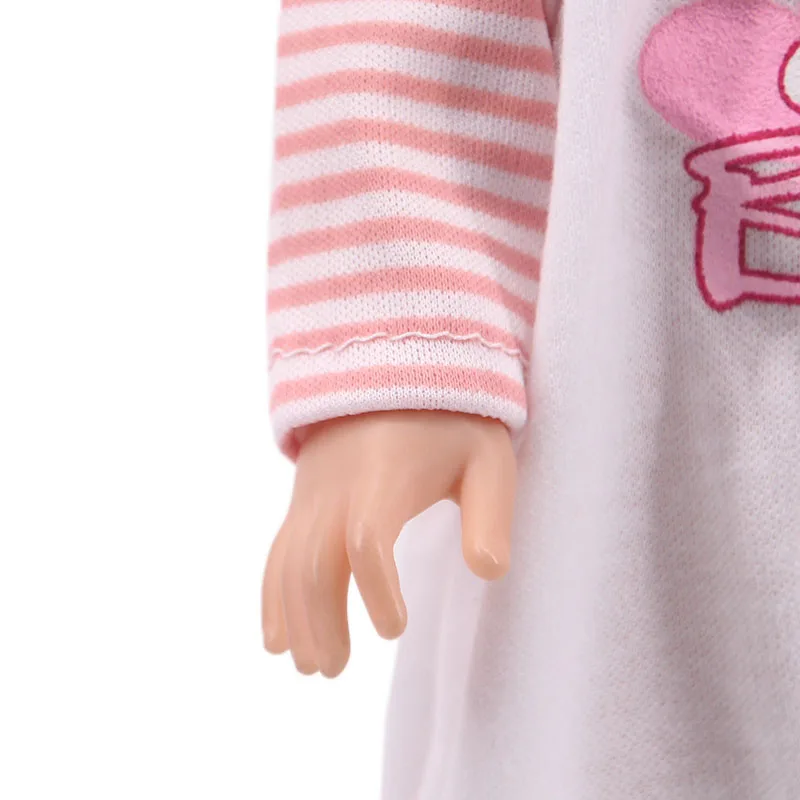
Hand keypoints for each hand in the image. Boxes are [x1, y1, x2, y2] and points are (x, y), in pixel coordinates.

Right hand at [261, 410, 516, 677]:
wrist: (391, 374)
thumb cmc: (450, 421)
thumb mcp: (487, 457)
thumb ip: (491, 512)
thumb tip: (489, 571)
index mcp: (387, 475)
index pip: (366, 537)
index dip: (374, 587)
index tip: (395, 628)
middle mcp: (338, 487)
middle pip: (313, 559)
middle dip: (320, 620)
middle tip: (337, 669)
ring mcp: (313, 494)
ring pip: (288, 561)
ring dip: (294, 617)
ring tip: (314, 667)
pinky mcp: (304, 502)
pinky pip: (278, 551)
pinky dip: (272, 596)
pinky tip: (277, 639)